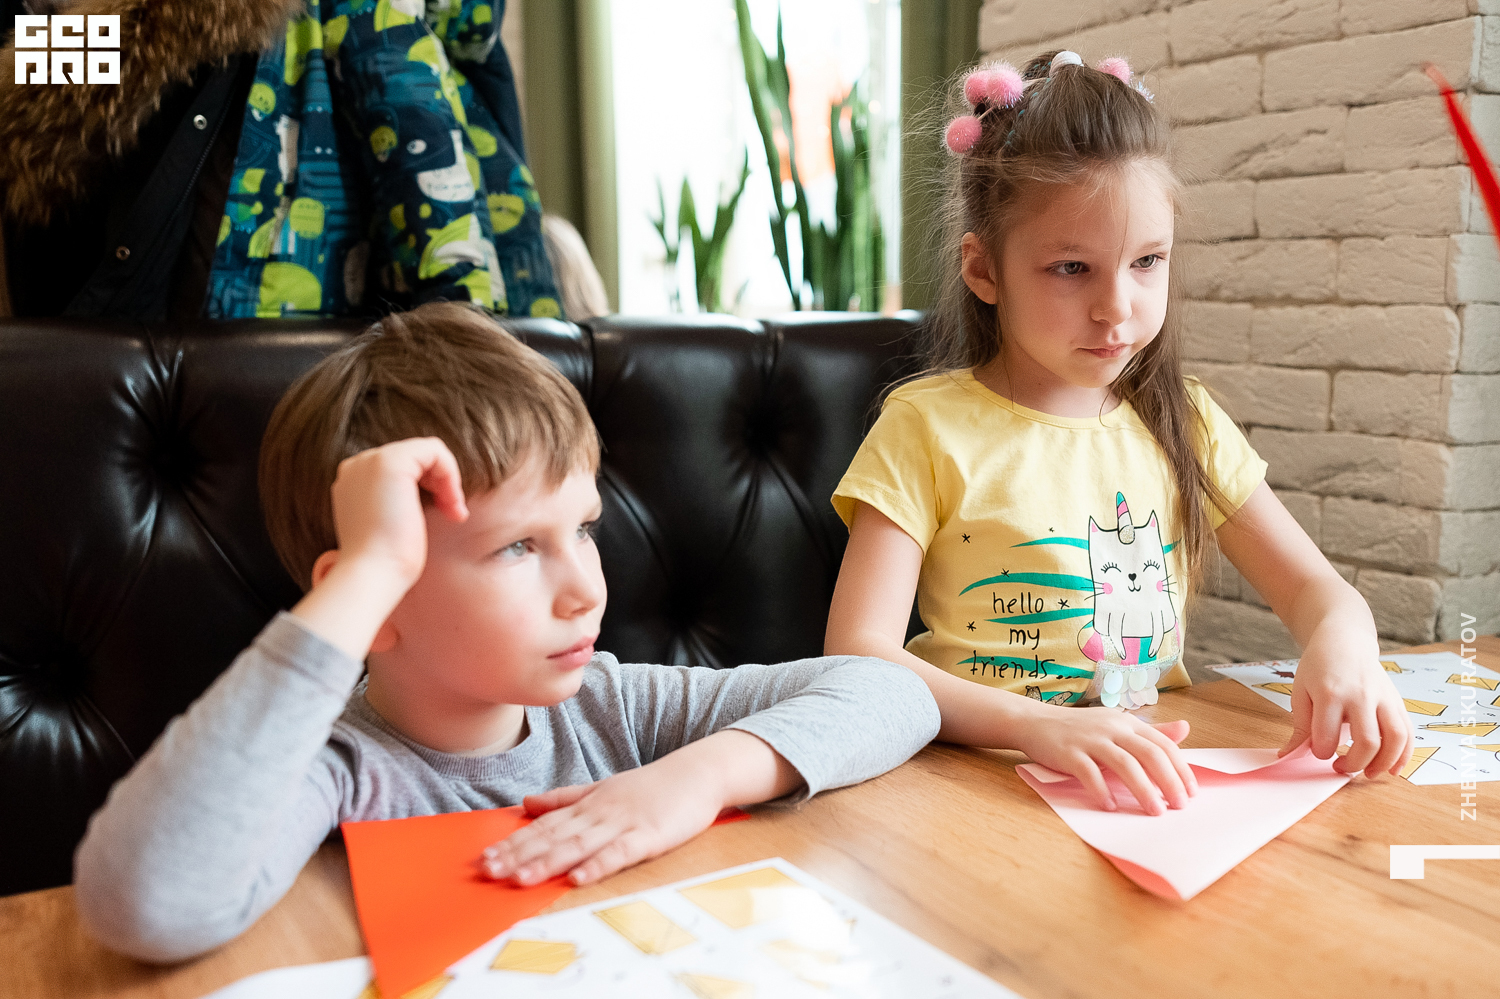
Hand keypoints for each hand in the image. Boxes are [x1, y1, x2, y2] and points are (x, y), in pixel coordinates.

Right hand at [328, 437, 467, 586]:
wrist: (373, 573)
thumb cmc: (386, 561)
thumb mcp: (393, 524)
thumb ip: (400, 502)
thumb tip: (423, 497)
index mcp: (354, 481)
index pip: (404, 468)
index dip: (430, 486)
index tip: (444, 515)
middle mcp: (358, 466)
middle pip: (416, 458)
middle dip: (442, 484)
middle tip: (454, 514)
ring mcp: (371, 461)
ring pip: (427, 452)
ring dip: (448, 481)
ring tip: (454, 512)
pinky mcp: (390, 461)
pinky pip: (434, 450)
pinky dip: (450, 473)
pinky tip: (451, 502)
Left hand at [480, 765, 722, 886]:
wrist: (697, 772)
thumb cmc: (651, 786)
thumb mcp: (602, 788)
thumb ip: (564, 798)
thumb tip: (526, 803)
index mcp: (587, 804)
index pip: (543, 825)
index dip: (513, 843)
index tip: (485, 858)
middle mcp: (598, 813)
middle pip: (553, 837)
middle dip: (519, 855)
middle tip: (488, 871)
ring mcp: (623, 823)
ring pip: (578, 845)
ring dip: (548, 862)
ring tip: (520, 879)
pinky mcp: (649, 835)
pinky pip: (619, 853)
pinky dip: (597, 865)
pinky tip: (578, 878)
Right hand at [1014, 704, 1197, 813]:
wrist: (1035, 722)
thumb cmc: (1080, 729)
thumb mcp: (1117, 725)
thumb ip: (1150, 731)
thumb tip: (1185, 729)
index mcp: (1127, 722)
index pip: (1163, 744)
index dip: (1180, 769)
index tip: (1191, 793)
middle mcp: (1112, 728)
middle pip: (1149, 754)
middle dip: (1169, 782)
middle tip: (1179, 806)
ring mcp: (1090, 739)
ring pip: (1124, 764)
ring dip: (1143, 790)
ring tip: (1154, 811)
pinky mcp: (1069, 753)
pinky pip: (1089, 773)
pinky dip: (1102, 791)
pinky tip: (1110, 806)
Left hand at [1279, 643, 1413, 778]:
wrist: (1345, 642)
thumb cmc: (1319, 668)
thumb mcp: (1300, 691)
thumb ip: (1300, 726)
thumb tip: (1287, 755)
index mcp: (1330, 694)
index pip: (1327, 736)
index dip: (1321, 752)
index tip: (1319, 751)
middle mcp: (1361, 696)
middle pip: (1367, 742)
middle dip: (1353, 764)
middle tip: (1340, 767)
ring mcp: (1384, 698)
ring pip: (1395, 739)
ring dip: (1383, 763)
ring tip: (1369, 774)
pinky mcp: (1397, 702)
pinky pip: (1408, 732)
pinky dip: (1404, 755)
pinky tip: (1392, 768)